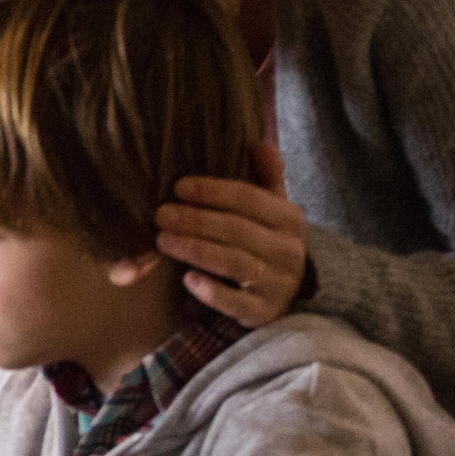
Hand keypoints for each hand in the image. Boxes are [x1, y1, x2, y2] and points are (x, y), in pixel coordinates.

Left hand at [155, 142, 311, 326]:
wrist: (293, 293)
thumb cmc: (270, 243)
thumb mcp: (274, 209)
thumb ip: (266, 178)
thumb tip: (260, 143)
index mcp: (289, 219)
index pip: (250, 199)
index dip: (214, 191)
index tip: (179, 187)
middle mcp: (288, 250)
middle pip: (237, 230)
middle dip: (196, 220)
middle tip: (161, 214)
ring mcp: (278, 283)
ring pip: (233, 263)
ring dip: (195, 250)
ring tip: (163, 240)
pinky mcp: (264, 312)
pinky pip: (236, 303)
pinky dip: (212, 291)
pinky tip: (187, 279)